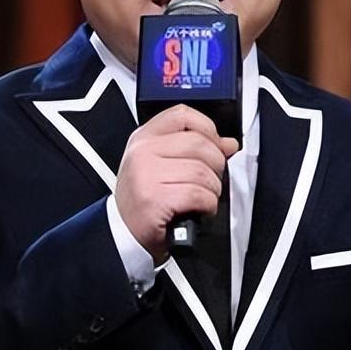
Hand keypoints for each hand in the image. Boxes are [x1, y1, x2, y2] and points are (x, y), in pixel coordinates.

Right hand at [115, 105, 238, 262]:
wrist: (123, 235)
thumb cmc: (143, 202)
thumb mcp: (160, 166)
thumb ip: (192, 150)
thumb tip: (228, 144)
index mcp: (144, 139)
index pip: (182, 115)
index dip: (208, 128)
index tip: (216, 144)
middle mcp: (143, 152)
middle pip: (200, 143)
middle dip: (217, 165)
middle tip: (211, 179)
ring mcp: (147, 174)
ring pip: (203, 171)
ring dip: (213, 189)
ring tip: (203, 197)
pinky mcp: (155, 199)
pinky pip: (199, 194)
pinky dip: (208, 205)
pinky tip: (200, 209)